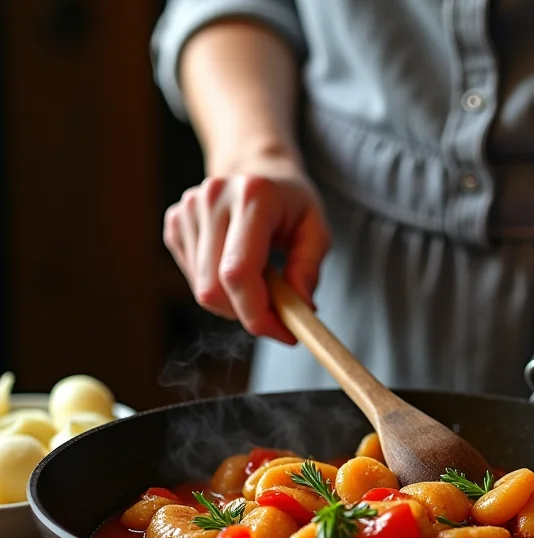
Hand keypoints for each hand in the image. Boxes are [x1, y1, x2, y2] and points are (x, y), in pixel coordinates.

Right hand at [163, 159, 330, 343]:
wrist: (256, 168)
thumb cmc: (290, 203)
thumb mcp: (317, 230)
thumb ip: (309, 269)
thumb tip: (298, 309)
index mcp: (253, 195)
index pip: (239, 273)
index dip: (258, 314)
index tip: (284, 332)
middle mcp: (212, 198)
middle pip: (215, 289)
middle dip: (248, 315)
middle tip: (277, 314)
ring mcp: (188, 210)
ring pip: (203, 291)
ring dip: (235, 303)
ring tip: (261, 281)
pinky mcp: (175, 224)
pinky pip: (195, 280)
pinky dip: (220, 290)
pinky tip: (237, 269)